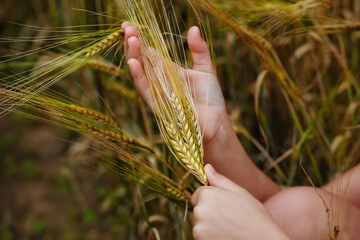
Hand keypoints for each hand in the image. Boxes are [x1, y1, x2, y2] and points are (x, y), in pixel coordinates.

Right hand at [122, 22, 280, 201]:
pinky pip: (146, 90)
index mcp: (169, 71)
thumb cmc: (211, 99)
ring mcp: (158, 93)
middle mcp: (160, 81)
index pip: (150, 52)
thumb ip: (199, 50)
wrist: (216, 123)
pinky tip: (133, 63)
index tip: (130, 24)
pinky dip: (139, 77)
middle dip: (134, 44)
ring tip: (130, 39)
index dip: (141, 39)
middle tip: (127, 27)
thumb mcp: (206, 69)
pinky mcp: (159, 106)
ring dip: (134, 56)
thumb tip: (193, 28)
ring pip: (141, 73)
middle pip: (142, 60)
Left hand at [191, 164, 288, 239]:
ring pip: (200, 224)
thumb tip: (206, 167)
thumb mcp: (240, 192)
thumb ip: (220, 180)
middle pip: (198, 210)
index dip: (212, 200)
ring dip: (209, 226)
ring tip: (229, 228)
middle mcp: (199, 211)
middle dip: (210, 213)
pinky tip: (225, 236)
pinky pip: (202, 236)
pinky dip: (210, 237)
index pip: (198, 194)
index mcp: (207, 194)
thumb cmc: (255, 217)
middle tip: (230, 218)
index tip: (226, 207)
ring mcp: (198, 228)